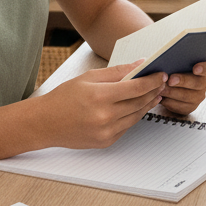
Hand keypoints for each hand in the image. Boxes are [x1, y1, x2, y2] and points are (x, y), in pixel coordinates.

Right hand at [38, 60, 167, 148]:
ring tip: (155, 94)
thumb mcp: (89, 78)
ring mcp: (106, 131)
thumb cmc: (64, 98)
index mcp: (100, 96)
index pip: (136, 87)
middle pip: (139, 102)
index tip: (161, 75)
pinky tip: (138, 107)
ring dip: (147, 104)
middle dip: (153, 91)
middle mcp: (105, 116)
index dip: (152, 80)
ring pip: (136, 115)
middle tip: (161, 83)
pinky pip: (127, 127)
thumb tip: (139, 64)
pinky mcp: (106, 141)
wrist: (44, 123)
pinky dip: (134, 116)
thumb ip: (117, 71)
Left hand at [160, 57, 205, 114]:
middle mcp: (205, 82)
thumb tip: (166, 63)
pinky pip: (181, 106)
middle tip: (170, 80)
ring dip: (172, 93)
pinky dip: (169, 102)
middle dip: (183, 81)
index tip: (195, 69)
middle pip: (198, 82)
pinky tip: (161, 98)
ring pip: (188, 96)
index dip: (205, 68)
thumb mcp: (177, 64)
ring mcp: (199, 96)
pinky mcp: (191, 107)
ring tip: (160, 89)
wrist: (171, 87)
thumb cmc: (175, 70)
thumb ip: (177, 62)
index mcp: (205, 68)